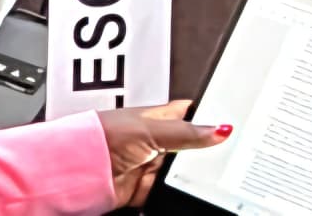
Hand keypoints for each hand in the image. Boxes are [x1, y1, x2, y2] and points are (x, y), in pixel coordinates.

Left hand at [98, 100, 232, 206]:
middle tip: (225, 161)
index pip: (193, 115)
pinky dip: (175, 196)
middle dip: (205, 156)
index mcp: (161, 117)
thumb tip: (220, 128)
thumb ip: (188, 134)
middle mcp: (158, 141)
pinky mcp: (147, 189)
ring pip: (183, 175)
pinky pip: (169, 194)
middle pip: (192, 150)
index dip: (212, 119)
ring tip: (203, 180)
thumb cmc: (105, 135)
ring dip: (190, 179)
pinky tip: (183, 194)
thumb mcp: (152, 131)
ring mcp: (153, 166)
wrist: (78, 168)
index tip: (234, 126)